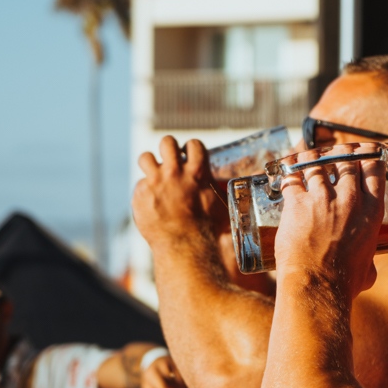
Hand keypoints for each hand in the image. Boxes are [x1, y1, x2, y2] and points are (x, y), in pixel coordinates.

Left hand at [133, 136, 225, 251]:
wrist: (184, 245)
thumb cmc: (207, 229)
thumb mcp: (222, 206)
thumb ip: (223, 192)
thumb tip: (248, 188)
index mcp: (197, 172)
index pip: (193, 144)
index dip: (190, 148)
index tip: (188, 155)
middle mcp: (174, 172)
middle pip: (167, 141)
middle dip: (168, 148)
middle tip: (170, 160)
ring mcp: (155, 182)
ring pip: (145, 157)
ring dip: (150, 164)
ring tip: (154, 175)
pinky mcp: (140, 194)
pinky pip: (140, 185)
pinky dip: (145, 192)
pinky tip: (151, 202)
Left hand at [140, 355, 191, 387]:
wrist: (159, 358)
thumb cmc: (152, 376)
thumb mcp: (147, 384)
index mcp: (154, 370)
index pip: (158, 379)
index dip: (162, 387)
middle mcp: (166, 365)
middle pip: (172, 382)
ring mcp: (177, 365)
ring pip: (182, 381)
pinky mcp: (185, 367)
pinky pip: (190, 379)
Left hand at [274, 152, 384, 299]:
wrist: (318, 285)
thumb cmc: (344, 281)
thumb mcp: (369, 268)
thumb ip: (369, 260)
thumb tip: (369, 269)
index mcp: (371, 211)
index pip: (373, 169)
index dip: (367, 155)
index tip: (363, 152)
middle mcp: (350, 199)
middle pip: (346, 160)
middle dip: (340, 152)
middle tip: (335, 152)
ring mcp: (323, 199)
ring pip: (317, 164)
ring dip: (312, 158)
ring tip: (307, 157)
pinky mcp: (298, 203)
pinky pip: (292, 178)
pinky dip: (289, 172)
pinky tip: (286, 170)